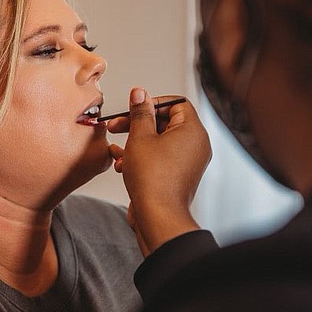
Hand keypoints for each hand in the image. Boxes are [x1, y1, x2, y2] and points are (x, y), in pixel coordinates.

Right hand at [108, 87, 211, 255]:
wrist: (158, 217)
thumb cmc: (153, 180)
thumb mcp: (140, 137)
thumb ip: (140, 113)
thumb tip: (140, 93)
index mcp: (192, 131)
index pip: (176, 103)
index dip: (152, 103)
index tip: (134, 108)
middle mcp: (195, 145)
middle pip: (165, 122)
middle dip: (137, 123)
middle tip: (116, 125)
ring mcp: (188, 162)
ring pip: (159, 141)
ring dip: (135, 141)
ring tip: (116, 147)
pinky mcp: (177, 175)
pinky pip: (160, 157)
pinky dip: (141, 156)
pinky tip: (120, 163)